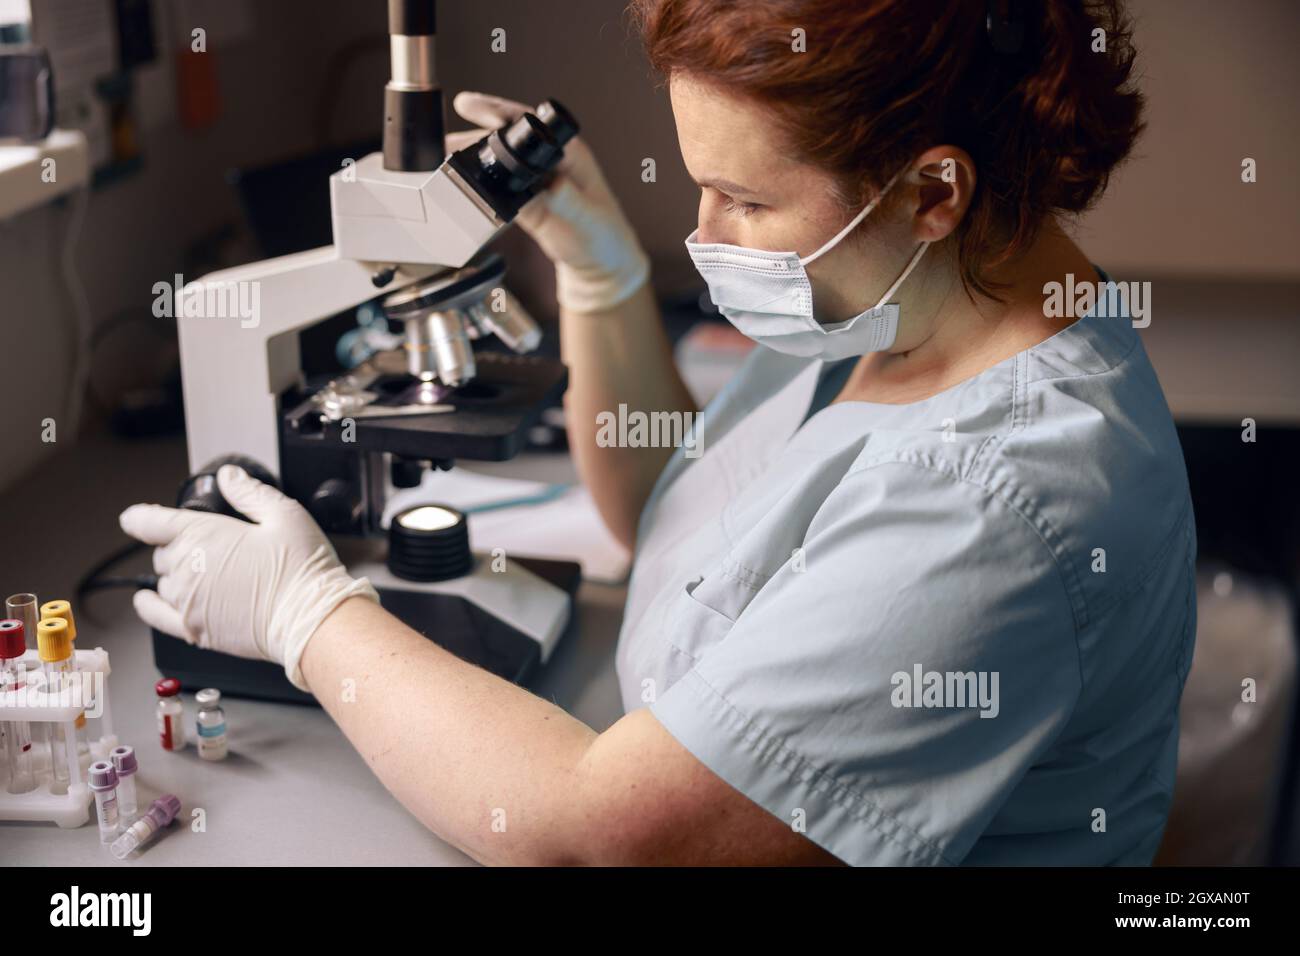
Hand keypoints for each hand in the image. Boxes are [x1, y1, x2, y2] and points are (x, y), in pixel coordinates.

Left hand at [119, 465, 378, 690]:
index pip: (148, 521)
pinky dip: (149, 605)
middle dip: (180, 547)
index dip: (142, 517)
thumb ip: (250, 493)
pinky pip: (156, 615)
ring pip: (164, 581)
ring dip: (179, 574)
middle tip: (215, 548)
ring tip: (211, 574)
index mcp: (201, 534)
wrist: (311, 619)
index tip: (140, 518)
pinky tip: (148, 600)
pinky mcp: (194, 628)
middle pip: (163, 552)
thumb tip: (229, 477)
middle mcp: (186, 568)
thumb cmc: (302, 569)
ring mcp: (187, 600)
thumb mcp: (285, 515)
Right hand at [447, 91, 650, 312]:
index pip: (527, 123)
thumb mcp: (586, 219)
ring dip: (472, 157)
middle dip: (472, 135)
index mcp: (568, 154)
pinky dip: (480, 181)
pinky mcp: (528, 200)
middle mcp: (551, 161)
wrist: (602, 268)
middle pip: (506, 138)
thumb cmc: (604, 240)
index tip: (467, 104)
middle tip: (443, 142)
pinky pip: (499, 184)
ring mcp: (537, 180)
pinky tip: (461, 183)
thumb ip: (563, 202)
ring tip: (444, 160)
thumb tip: (540, 188)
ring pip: (499, 160)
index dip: (495, 111)